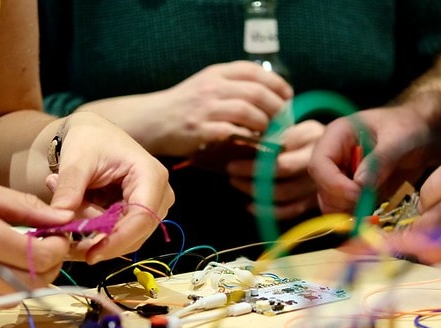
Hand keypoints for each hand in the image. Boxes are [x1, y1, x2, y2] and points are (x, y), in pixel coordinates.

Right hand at [0, 173, 72, 310]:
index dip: (58, 249)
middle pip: (33, 283)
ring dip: (25, 280)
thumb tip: (63, 217)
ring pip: (13, 298)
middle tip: (44, 250)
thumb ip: (25, 207)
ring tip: (15, 257)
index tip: (57, 238)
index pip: (40, 257)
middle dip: (48, 268)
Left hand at [45, 111, 174, 262]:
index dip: (117, 240)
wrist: (92, 134)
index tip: (90, 255)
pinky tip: (77, 207)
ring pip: (124, 238)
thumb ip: (68, 189)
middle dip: (99, 240)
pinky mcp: (140, 215)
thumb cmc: (88, 140)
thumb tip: (60, 220)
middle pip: (135, 234)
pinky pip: (117, 234)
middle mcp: (160, 195)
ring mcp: (153, 207)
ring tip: (69, 203)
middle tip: (63, 232)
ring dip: (93, 232)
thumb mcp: (75, 161)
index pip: (142, 218)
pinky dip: (94, 229)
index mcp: (151, 176)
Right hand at [141, 61, 292, 155]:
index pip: (253, 71)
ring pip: (247, 111)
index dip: (276, 82)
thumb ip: (232, 85)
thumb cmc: (184, 105)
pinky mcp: (200, 130)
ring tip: (271, 133)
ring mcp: (205, 109)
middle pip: (256, 92)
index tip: (287, 96)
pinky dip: (248, 139)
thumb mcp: (206, 85)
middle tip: (284, 121)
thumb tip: (266, 94)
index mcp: (216, 73)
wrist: (152, 120)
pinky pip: (232, 133)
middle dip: (276, 107)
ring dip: (265, 124)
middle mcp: (212, 87)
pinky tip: (254, 144)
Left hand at [227, 120, 323, 219]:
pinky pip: (290, 211)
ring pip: (283, 196)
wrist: (338, 147)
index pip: (280, 158)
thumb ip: (274, 134)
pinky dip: (268, 211)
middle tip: (231, 172)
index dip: (254, 165)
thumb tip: (243, 144)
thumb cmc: (306, 135)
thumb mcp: (294, 125)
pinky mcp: (315, 200)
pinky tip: (251, 205)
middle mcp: (317, 165)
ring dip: (256, 193)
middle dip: (251, 178)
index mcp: (311, 141)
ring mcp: (317, 185)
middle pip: (281, 177)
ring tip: (237, 183)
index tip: (233, 161)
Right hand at [308, 105, 440, 213]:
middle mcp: (333, 157)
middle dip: (342, 201)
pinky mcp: (351, 192)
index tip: (358, 194)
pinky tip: (374, 214)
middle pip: (322, 187)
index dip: (334, 183)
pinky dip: (356, 217)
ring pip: (329, 203)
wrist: (422, 134)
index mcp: (337, 136)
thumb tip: (360, 185)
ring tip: (373, 208)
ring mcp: (340, 176)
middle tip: (368, 203)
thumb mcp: (399, 138)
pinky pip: (344, 211)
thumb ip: (380, 159)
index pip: (319, 164)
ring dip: (348, 212)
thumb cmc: (409, 127)